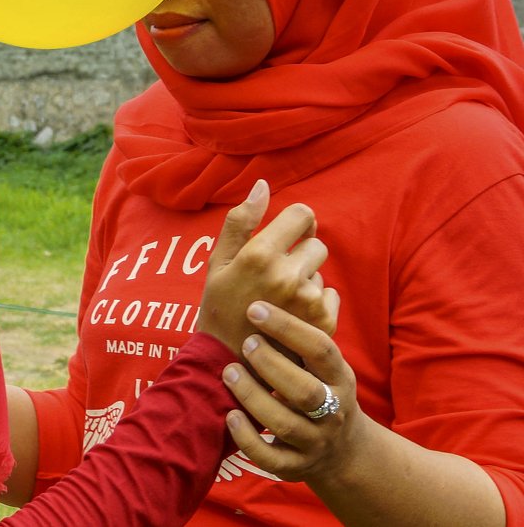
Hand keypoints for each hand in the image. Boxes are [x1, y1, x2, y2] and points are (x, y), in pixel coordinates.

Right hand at [197, 180, 338, 355]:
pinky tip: (293, 314)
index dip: (295, 222)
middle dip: (299, 251)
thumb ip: (240, 221)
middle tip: (276, 273)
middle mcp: (289, 274)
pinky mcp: (323, 323)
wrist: (227, 363)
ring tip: (280, 299)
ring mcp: (308, 301)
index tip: (285, 234)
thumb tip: (262, 185)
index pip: (302, 215)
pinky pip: (330, 294)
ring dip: (305, 278)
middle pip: (315, 243)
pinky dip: (316, 300)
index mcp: (261, 254)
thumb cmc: (218, 308)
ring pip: (320, 271)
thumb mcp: (218, 262)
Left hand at [222, 301, 365, 483]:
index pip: (320, 348)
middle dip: (272, 364)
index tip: (255, 308)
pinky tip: (230, 416)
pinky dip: (249, 441)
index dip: (289, 327)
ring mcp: (315, 441)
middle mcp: (332, 409)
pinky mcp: (296, 467)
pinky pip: (272, 461)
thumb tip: (293, 262)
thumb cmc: (319, 384)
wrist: (342, 449)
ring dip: (254, 397)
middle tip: (244, 341)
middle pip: (305, 390)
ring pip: (286, 424)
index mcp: (338, 375)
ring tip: (229, 371)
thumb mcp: (322, 357)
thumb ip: (307, 320)